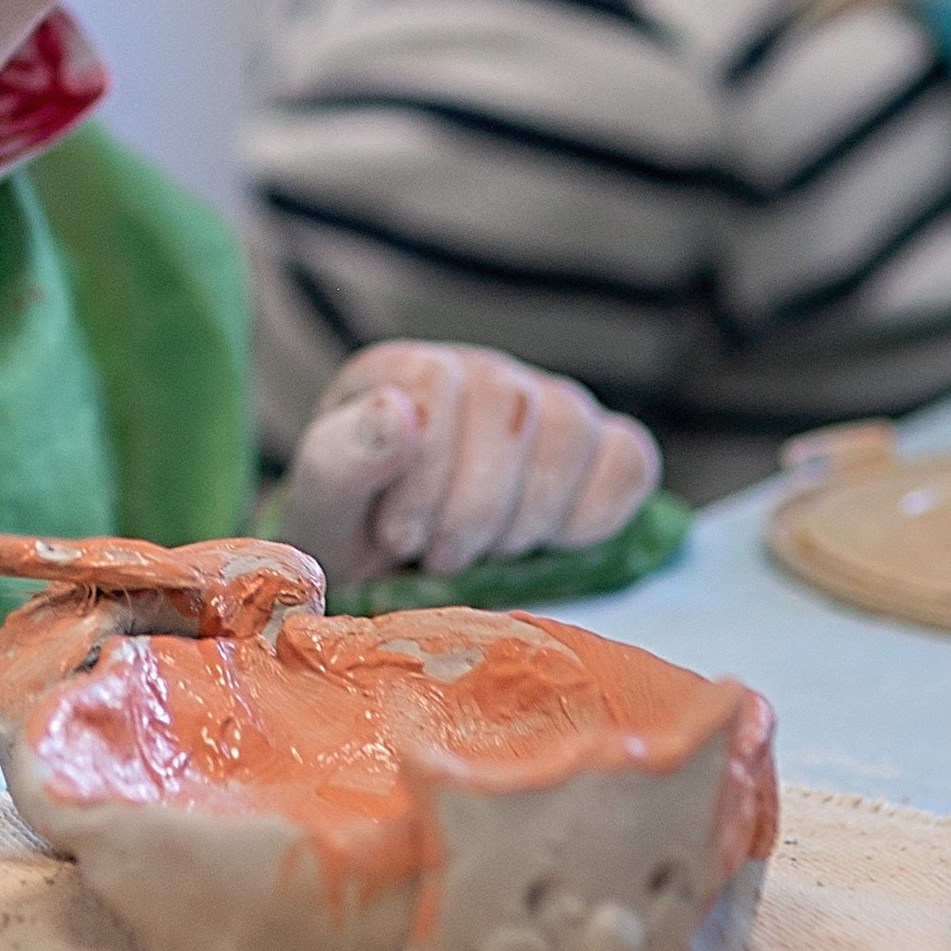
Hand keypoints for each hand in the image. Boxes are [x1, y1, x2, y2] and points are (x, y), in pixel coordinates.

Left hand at [283, 342, 657, 591]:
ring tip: (486, 555)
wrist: (393, 580)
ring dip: (529, 515)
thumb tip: (395, 410)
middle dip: (476, 507)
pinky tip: (548, 543)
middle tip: (442, 557)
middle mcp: (481, 373)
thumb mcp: (321, 508)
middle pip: (514, 404)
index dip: (429, 471)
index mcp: (406, 371)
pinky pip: (629, 458)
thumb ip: (341, 458)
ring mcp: (546, 405)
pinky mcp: (597, 448)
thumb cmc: (355, 536)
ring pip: (573, 428)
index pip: (444, 383)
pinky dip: (595, 512)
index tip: (401, 537)